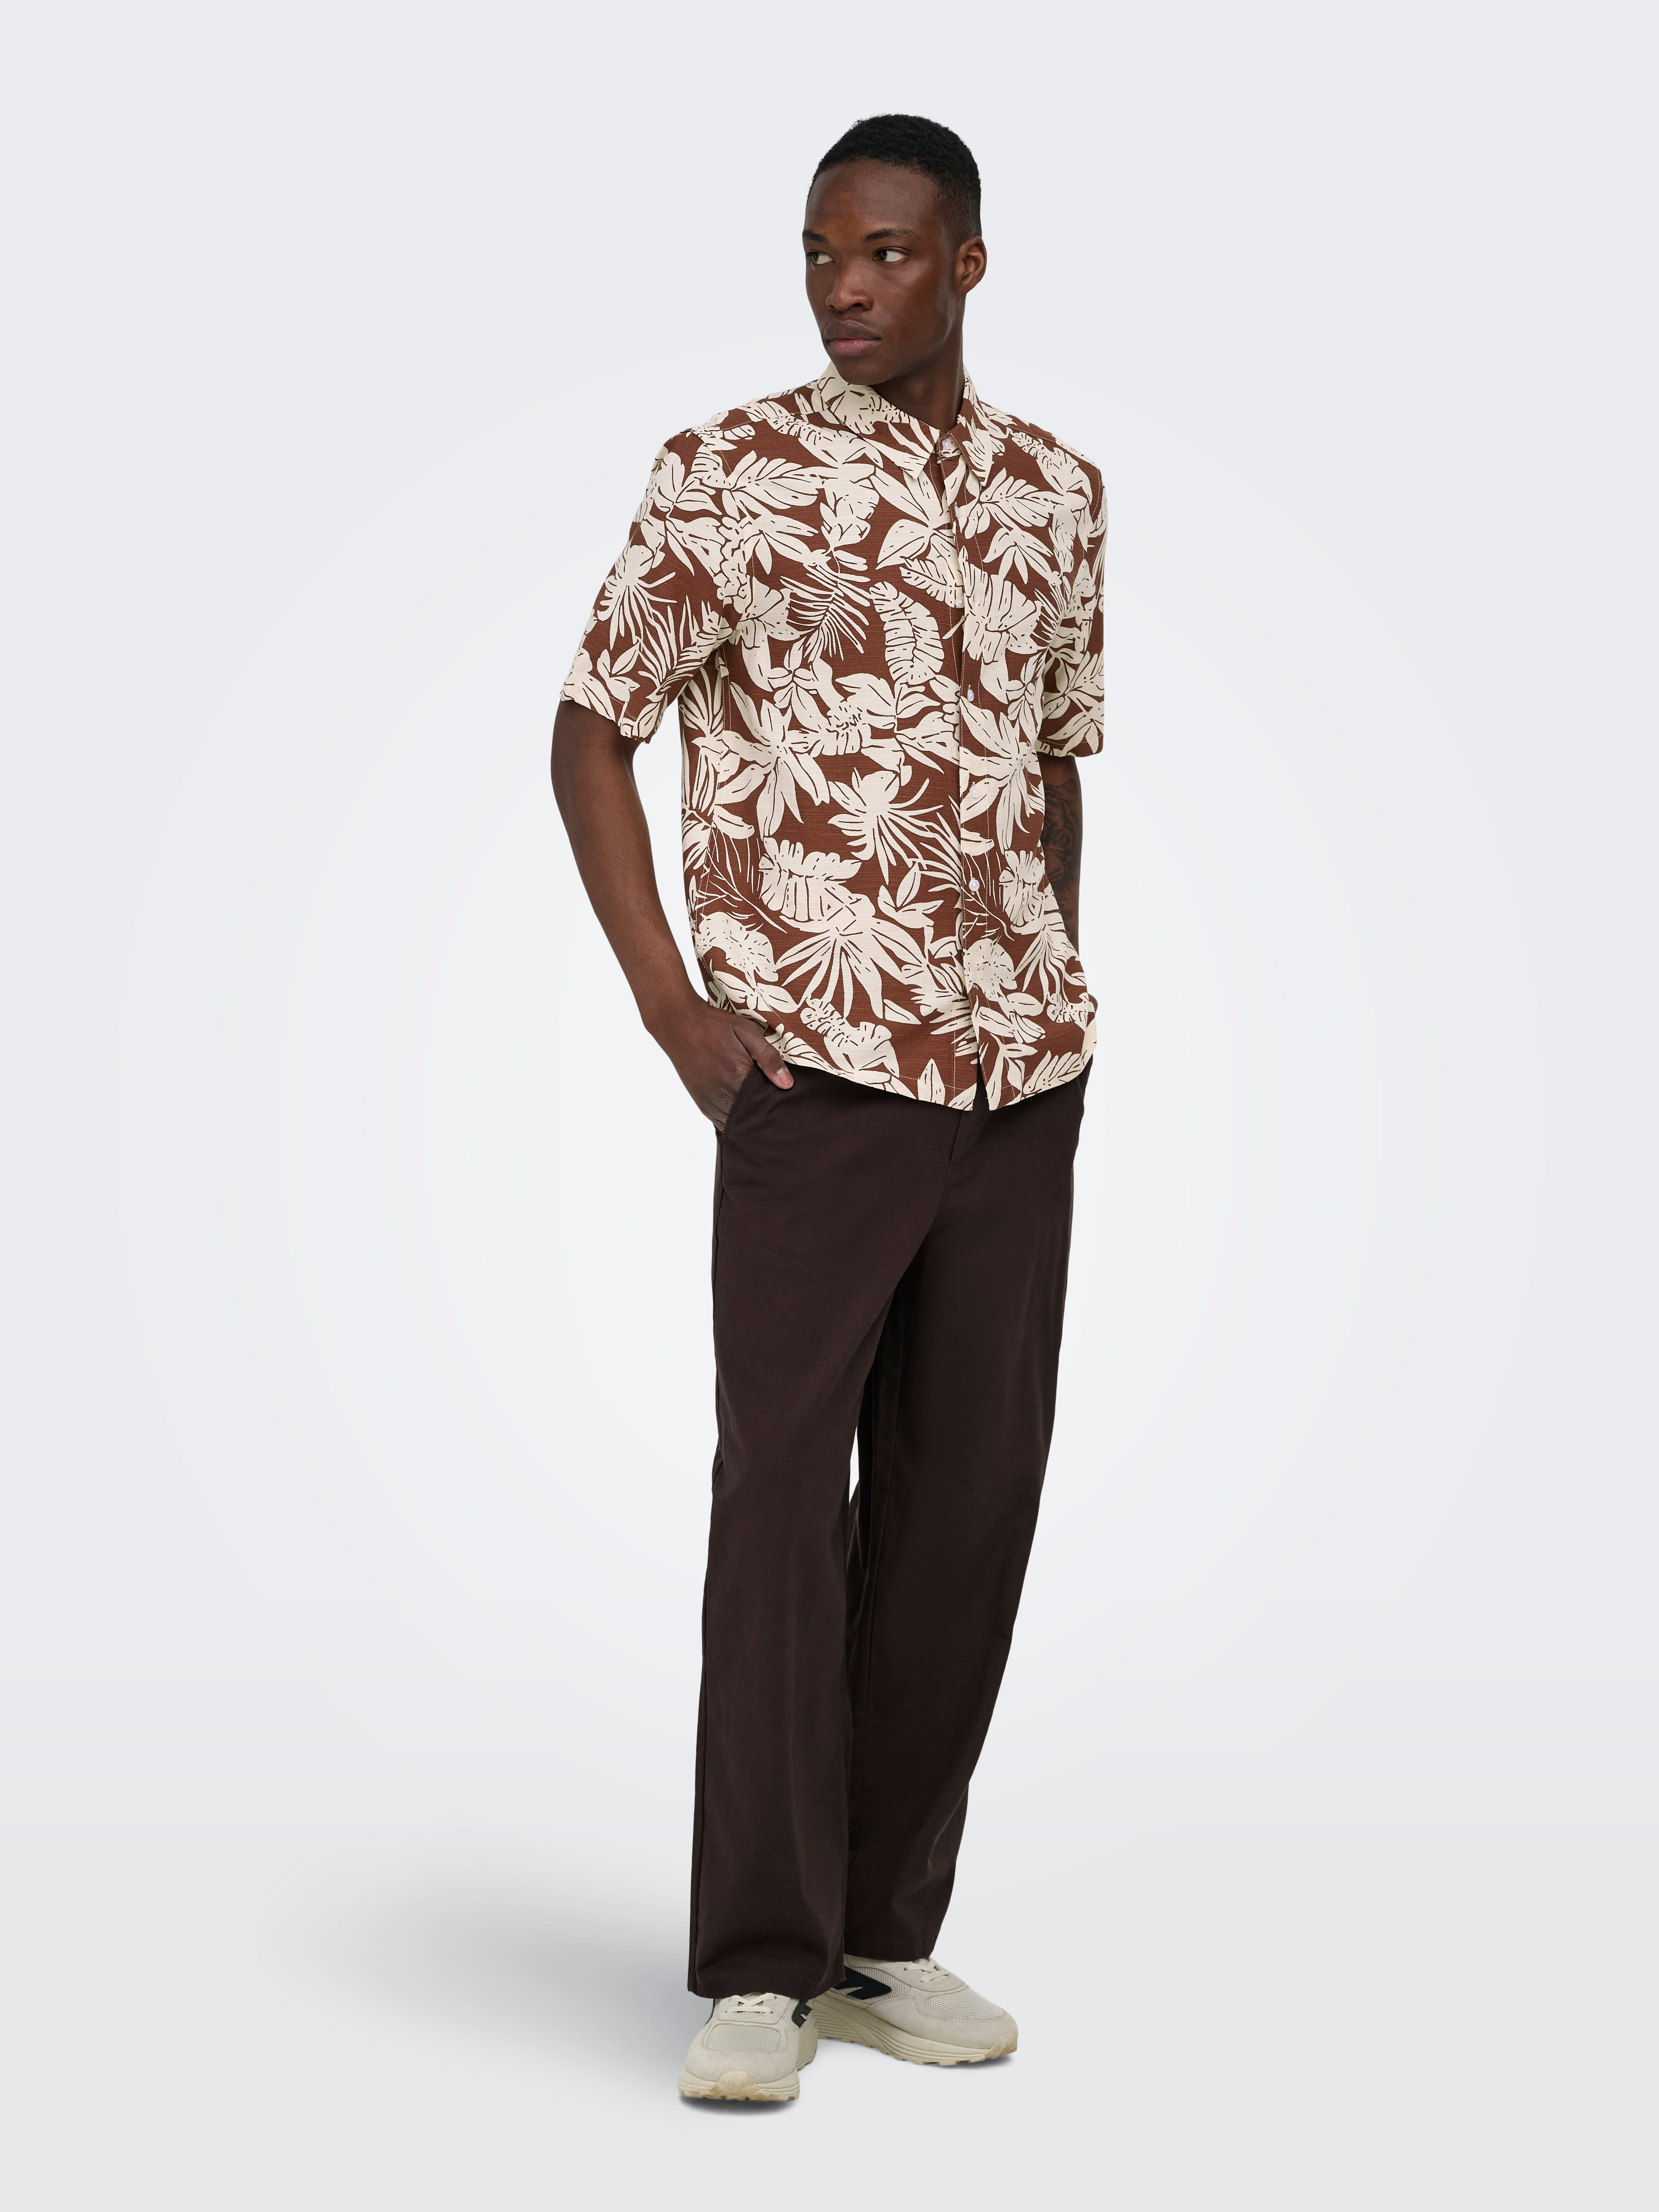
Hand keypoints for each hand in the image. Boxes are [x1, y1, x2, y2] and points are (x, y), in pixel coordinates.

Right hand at [652, 997, 794, 1127]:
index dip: (776, 1106)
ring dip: (747, 1120)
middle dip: (763, 1116)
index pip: (765, 1104)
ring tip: (760, 1113)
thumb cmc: (714, 1025)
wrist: (679, 1024)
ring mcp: (710, 1100)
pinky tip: (741, 1114)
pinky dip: (732, 1121)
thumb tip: (787, 1084)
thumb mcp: (746, 1031)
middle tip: (776, 1111)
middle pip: (750, 1118)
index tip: (785, 1104)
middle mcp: (722, 1094)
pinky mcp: (701, 1102)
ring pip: (734, 1123)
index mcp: (738, 1077)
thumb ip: (768, 1057)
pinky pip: (719, 1121)